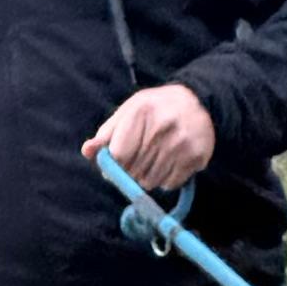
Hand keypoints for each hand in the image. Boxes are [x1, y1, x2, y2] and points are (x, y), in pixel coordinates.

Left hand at [93, 81, 218, 200]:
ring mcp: (180, 142)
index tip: (120, 161)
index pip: (117, 156)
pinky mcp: (195, 156)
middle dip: (132, 171)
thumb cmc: (156, 109)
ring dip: (149, 177)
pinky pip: (169, 184)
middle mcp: (162, 125)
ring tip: (158, 157)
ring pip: (150, 182)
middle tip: (143, 156)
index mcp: (141, 111)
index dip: (115, 165)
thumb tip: (87, 151)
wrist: (199, 101)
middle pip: (133, 172)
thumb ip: (107, 134)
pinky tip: (172, 160)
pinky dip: (167, 179)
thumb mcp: (130, 112)